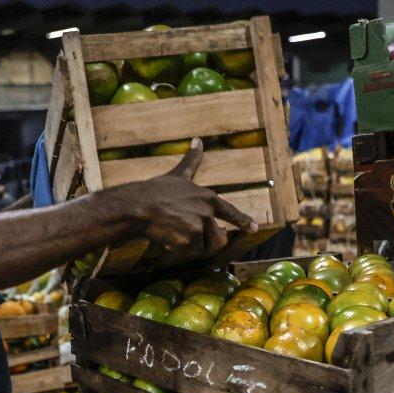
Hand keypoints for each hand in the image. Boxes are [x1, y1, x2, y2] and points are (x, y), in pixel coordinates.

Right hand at [106, 139, 258, 257]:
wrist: (139, 205)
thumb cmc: (156, 190)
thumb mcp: (178, 174)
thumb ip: (192, 160)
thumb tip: (198, 140)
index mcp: (208, 197)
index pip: (230, 211)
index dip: (243, 221)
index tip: (254, 228)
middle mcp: (208, 211)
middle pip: (218, 238)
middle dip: (206, 242)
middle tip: (189, 239)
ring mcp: (200, 225)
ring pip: (204, 248)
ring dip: (192, 247)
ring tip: (175, 235)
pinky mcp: (191, 238)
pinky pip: (189, 253)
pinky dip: (179, 250)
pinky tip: (167, 238)